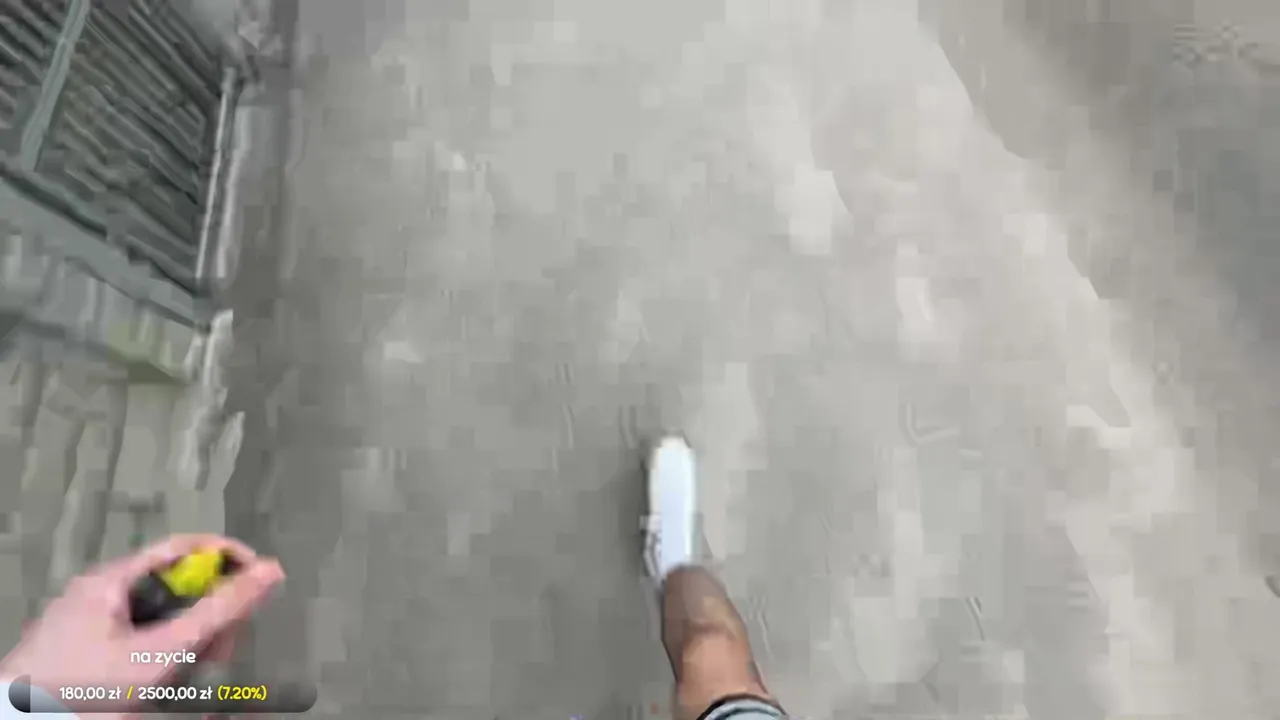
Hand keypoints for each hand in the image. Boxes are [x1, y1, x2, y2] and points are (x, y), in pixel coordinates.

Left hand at [0, 534, 284, 715]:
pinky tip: (173, 679)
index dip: (229, 558)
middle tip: (226, 648)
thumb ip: (217, 612)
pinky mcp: (83, 649)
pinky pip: (138, 636)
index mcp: (113, 579)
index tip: (262, 581)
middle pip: (175, 584)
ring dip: (191, 637)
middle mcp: (100, 591)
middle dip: (211, 611)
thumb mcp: (161, 651)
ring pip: (160, 614)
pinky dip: (165, 651)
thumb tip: (271, 570)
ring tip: (202, 671)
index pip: (185, 547)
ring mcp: (88, 621)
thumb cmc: (90, 687)